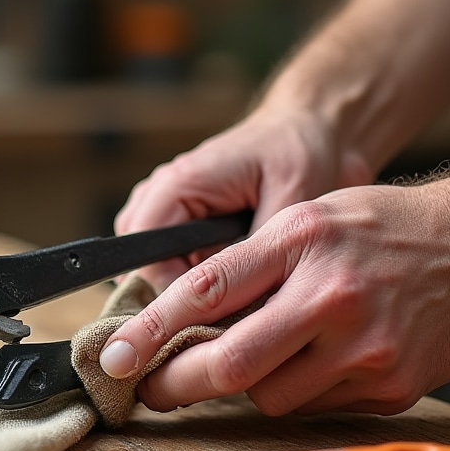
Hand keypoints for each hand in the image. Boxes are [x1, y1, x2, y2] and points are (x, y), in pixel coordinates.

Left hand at [101, 178, 449, 416]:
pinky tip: (314, 362)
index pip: (206, 291)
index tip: (118, 358)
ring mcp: (365, 347)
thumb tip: (191, 319)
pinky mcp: (391, 386)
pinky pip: (317, 408)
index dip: (151, 330)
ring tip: (261, 356)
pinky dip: (298, 392)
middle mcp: (331, 295)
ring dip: (248, 386)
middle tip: (152, 389)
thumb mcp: (311, 217)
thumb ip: (253, 263)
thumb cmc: (386, 227)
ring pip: (269, 396)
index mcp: (302, 241)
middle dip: (178, 383)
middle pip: (231, 361)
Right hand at [115, 104, 371, 289]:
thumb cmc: (300, 153)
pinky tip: (231, 281)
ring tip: (233, 295)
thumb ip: (257, 249)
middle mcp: (160, 194)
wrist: (308, 128)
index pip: (147, 259)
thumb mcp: (290, 198)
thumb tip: (239, 302)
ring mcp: (166, 205)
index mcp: (178, 185)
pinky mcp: (180, 217)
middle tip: (227, 314)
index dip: (175, 299)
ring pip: (151, 267)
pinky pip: (169, 260)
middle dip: (178, 297)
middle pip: (141, 266)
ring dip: (184, 287)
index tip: (214, 322)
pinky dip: (193, 277)